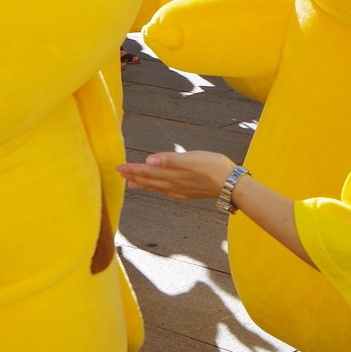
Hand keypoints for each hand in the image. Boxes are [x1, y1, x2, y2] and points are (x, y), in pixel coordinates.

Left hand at [118, 148, 234, 200]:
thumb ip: (169, 159)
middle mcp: (173, 185)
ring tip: (131, 182)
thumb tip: (148, 161)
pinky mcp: (187, 192)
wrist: (231, 184)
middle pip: (149, 180)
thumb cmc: (213, 167)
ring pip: (156, 187)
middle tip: (119, 173)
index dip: (132, 169)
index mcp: (172, 175)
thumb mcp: (192, 159)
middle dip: (133, 176)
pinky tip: (157, 188)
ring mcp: (180, 190)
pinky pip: (165, 191)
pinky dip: (156, 188)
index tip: (119, 167)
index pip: (147, 172)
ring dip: (143, 183)